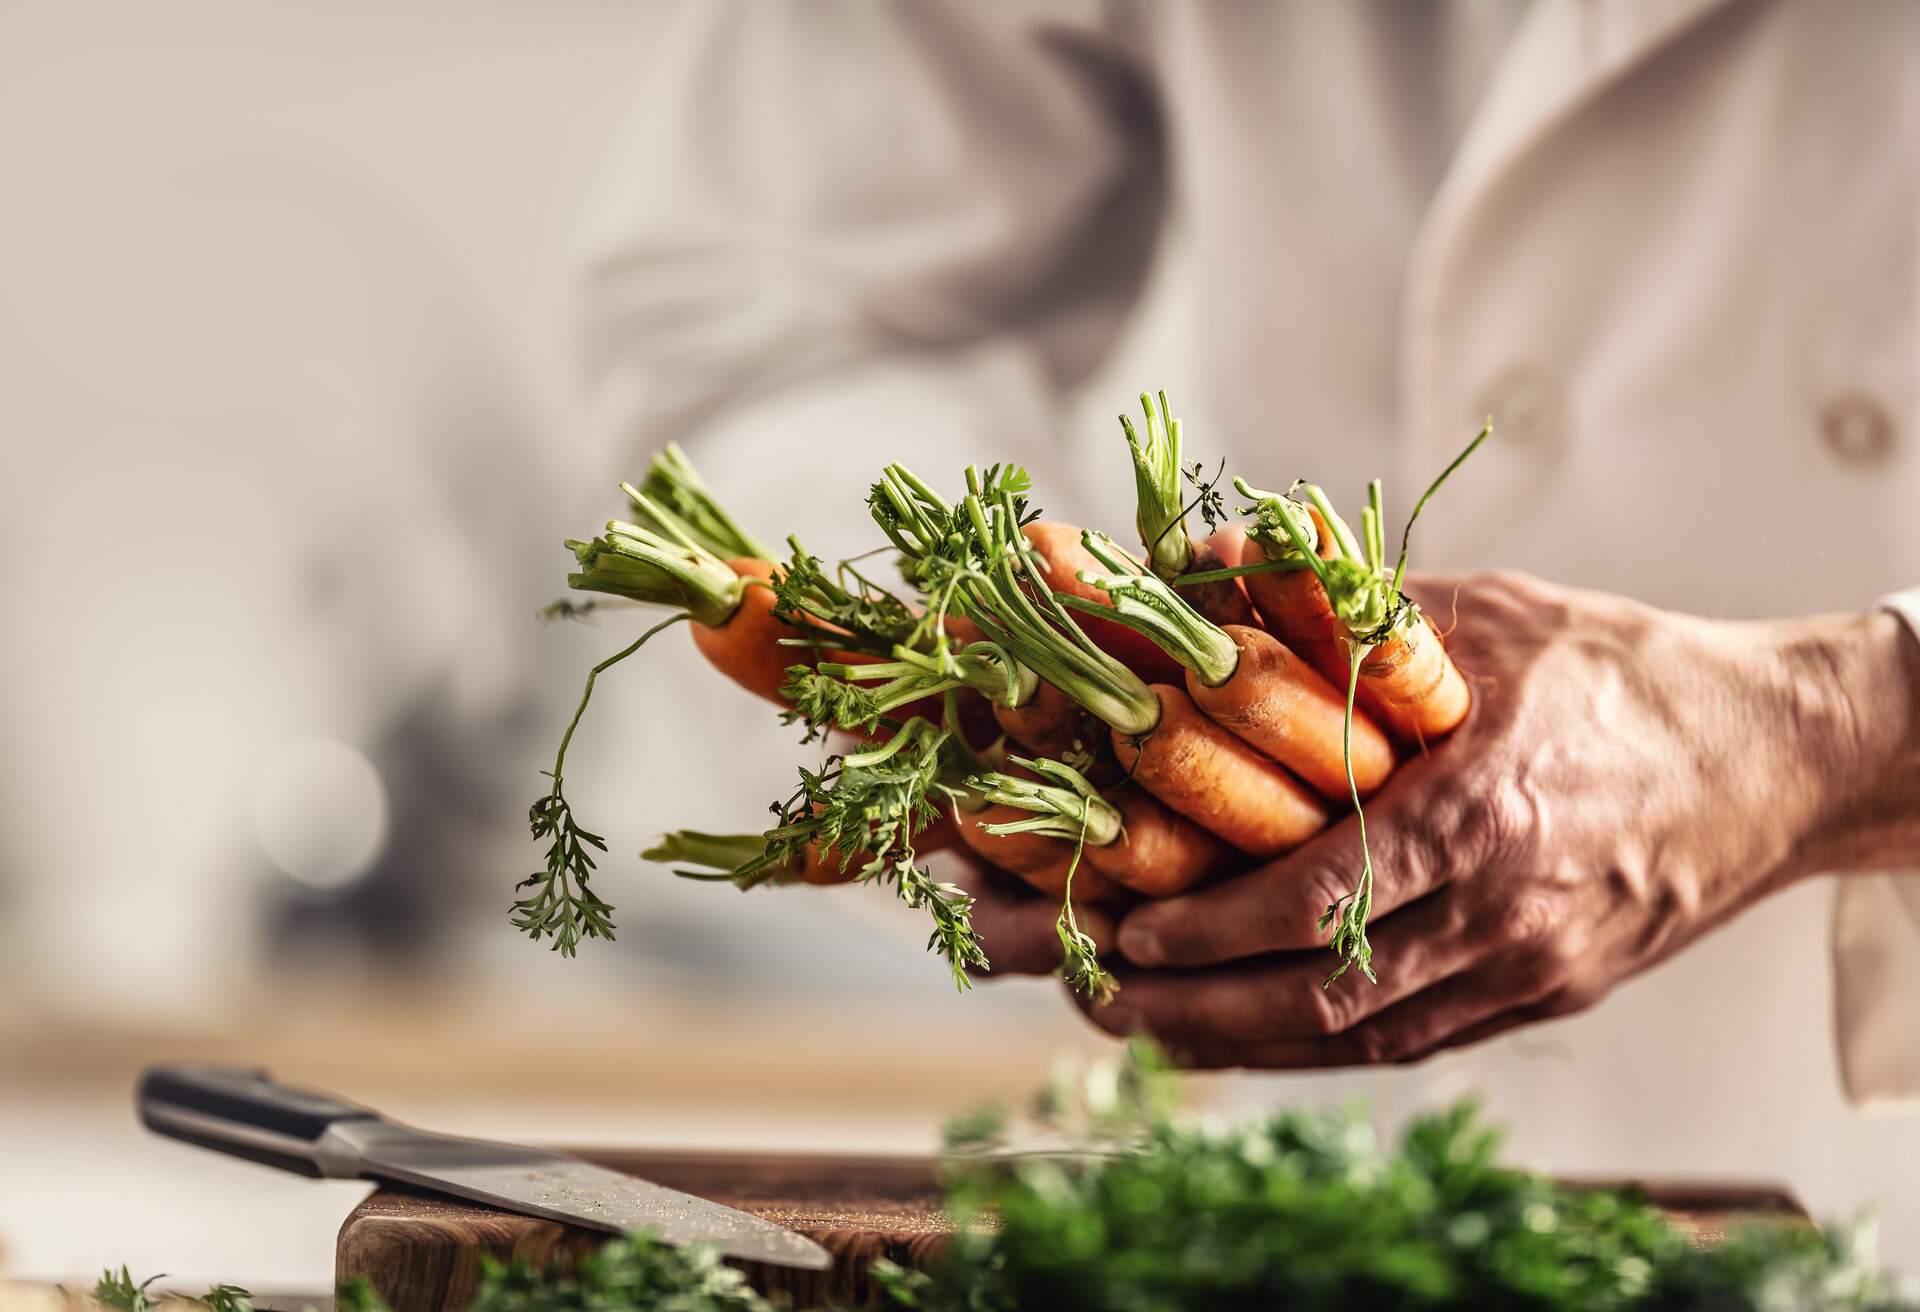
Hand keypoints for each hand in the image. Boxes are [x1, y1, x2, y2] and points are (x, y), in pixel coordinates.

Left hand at [1077, 571, 1919, 1067]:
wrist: (1771, 760)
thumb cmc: (1620, 675)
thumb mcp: (1488, 617)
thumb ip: (1340, 608)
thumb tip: (1195, 561)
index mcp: (1485, 812)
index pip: (1321, 897)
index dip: (1213, 928)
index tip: (1127, 929)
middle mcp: (1504, 914)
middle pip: (1320, 996)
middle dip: (1192, 1010)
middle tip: (1094, 990)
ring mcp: (1527, 972)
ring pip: (1354, 1040)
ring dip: (1235, 1043)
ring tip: (1136, 1025)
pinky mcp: (1542, 1001)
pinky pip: (1403, 1044)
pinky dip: (1309, 1046)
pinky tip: (1236, 1032)